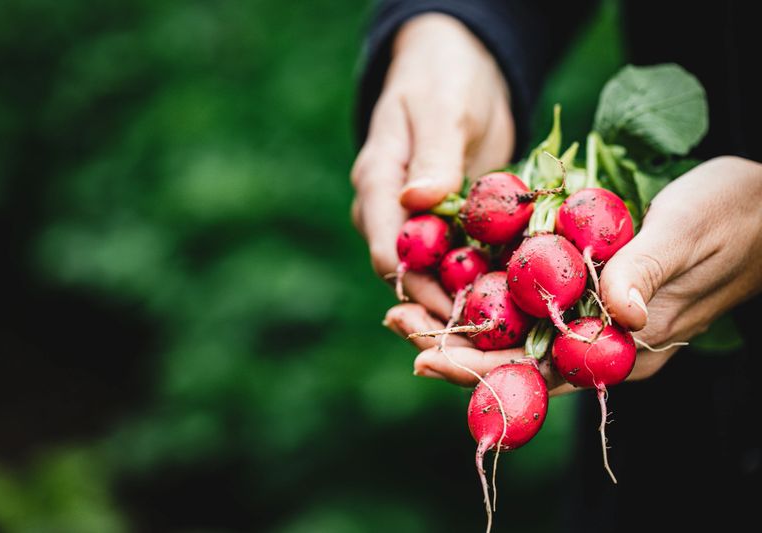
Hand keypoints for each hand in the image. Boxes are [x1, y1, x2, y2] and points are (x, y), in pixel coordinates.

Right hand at [351, 13, 514, 318]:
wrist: (458, 70)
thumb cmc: (445, 80)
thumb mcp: (443, 109)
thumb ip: (433, 156)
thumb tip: (417, 200)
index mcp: (379, 186)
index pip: (388, 250)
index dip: (418, 287)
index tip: (456, 311)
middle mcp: (391, 213)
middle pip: (409, 276)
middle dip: (442, 309)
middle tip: (486, 339)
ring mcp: (419, 223)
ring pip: (435, 277)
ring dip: (465, 304)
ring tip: (504, 332)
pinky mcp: (449, 225)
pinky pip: (462, 261)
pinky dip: (484, 281)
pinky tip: (515, 300)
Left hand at [385, 156, 761, 394]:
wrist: (760, 203)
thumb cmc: (733, 214)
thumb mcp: (690, 231)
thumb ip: (648, 272)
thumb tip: (616, 316)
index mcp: (624, 346)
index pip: (540, 370)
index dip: (480, 369)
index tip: (425, 358)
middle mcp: (601, 340)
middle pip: (514, 355)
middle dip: (452, 346)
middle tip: (394, 324)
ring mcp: (592, 314)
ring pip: (515, 329)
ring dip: (459, 321)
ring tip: (403, 308)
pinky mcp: (588, 285)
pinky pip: (530, 298)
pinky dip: (487, 293)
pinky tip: (451, 281)